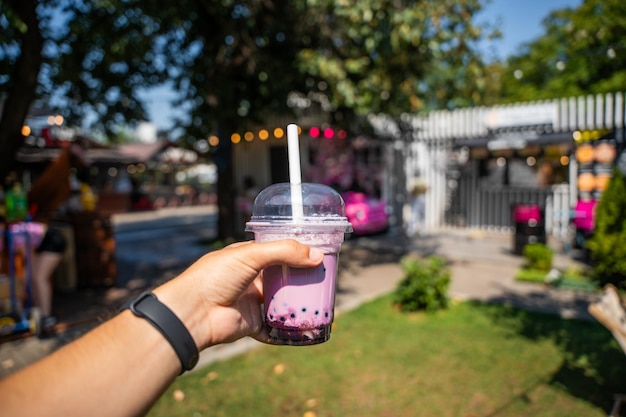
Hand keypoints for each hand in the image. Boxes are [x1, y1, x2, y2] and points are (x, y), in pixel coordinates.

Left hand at [154, 239, 323, 349]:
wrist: (193, 312)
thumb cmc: (215, 276)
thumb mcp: (250, 255)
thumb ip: (284, 252)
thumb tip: (317, 257)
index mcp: (248, 257)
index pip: (278, 251)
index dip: (297, 252)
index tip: (320, 254)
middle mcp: (251, 279)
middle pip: (283, 278)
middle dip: (302, 280)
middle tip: (326, 280)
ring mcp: (252, 302)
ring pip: (281, 303)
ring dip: (298, 304)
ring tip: (322, 303)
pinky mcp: (252, 324)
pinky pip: (274, 328)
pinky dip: (288, 330)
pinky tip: (306, 328)